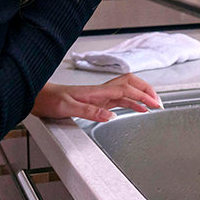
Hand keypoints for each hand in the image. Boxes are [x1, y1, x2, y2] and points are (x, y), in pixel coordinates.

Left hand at [31, 74, 162, 121]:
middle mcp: (102, 91)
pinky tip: (138, 109)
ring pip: (128, 90)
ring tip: (154, 104)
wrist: (40, 98)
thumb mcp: (67, 108)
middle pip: (132, 84)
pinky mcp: (98, 101)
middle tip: (159, 102)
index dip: (143, 96)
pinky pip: (121, 99)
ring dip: (143, 95)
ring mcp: (101, 95)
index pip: (127, 90)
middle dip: (148, 90)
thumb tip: (111, 115)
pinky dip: (133, 102)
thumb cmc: (51, 100)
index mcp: (97, 92)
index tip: (154, 104)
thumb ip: (90, 111)